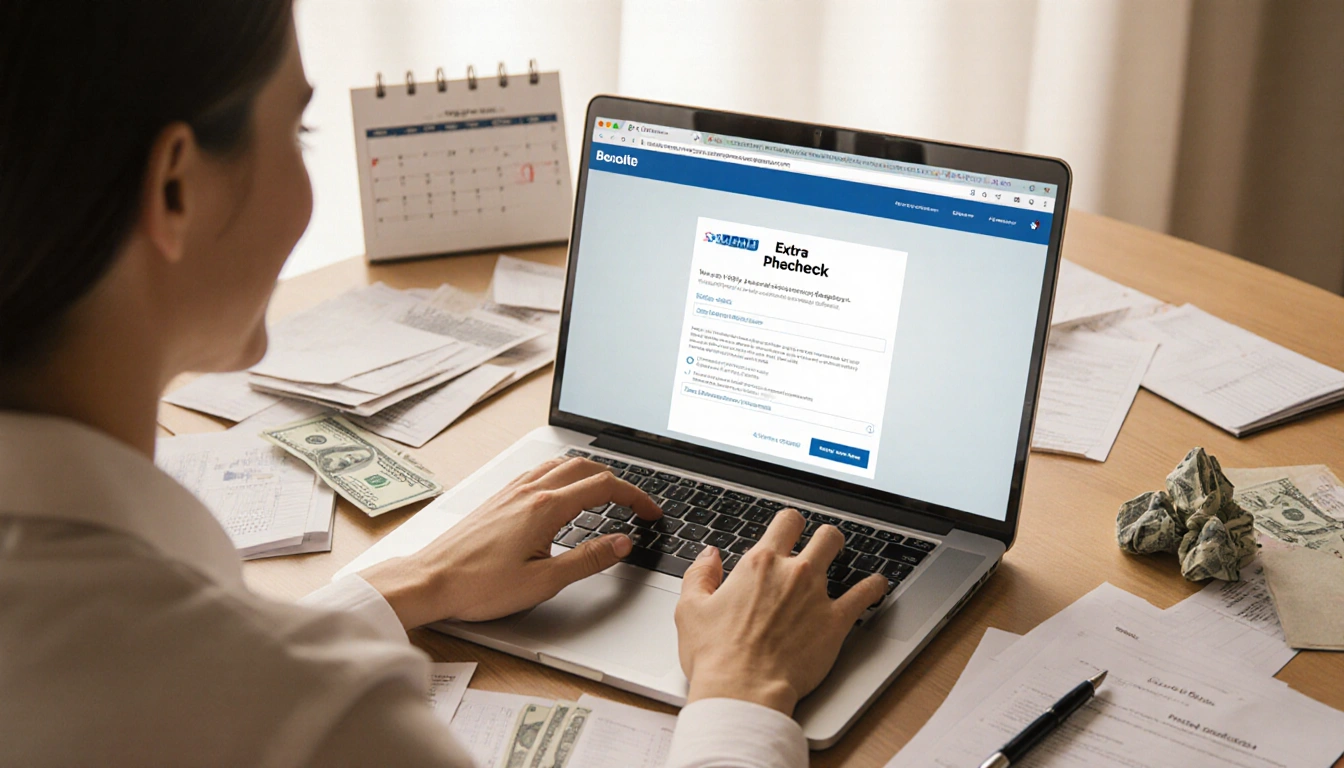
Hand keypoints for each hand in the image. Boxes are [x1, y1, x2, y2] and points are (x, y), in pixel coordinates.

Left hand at [360, 456, 661, 628]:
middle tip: (636, 505)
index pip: (604, 488)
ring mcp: (512, 490)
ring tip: (607, 495)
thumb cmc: (478, 585)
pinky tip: (564, 494)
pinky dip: (566, 475)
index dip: (635, 497)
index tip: (651, 513)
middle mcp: (530, 490)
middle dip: (618, 482)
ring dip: (591, 473)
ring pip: (563, 464)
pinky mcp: (500, 497)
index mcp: (546, 508)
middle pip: (587, 468)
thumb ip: (588, 559)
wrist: (430, 580)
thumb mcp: (544, 582)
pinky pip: (541, 471)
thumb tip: (622, 543)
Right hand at [674, 509, 887, 715]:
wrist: (743, 690)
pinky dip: (874, 586)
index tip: (790, 531)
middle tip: (820, 545)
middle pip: (821, 534)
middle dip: (822, 536)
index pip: (785, 523)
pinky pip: (865, 594)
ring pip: (840, 552)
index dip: (789, 524)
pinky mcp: (835, 621)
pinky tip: (878, 585)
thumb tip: (709, 554)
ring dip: (843, 553)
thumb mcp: (690, 608)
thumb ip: (700, 574)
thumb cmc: (716, 655)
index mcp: (758, 564)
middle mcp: (792, 572)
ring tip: (844, 557)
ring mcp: (817, 594)